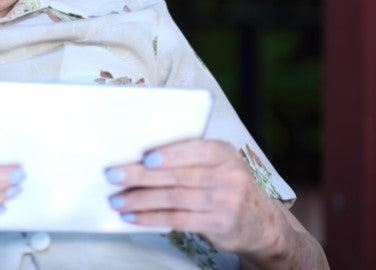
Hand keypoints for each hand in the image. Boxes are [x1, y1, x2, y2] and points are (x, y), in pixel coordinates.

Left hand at [103, 139, 285, 254]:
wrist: (262, 223)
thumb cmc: (226, 185)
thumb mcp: (217, 165)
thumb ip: (188, 158)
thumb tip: (138, 158)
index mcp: (224, 153)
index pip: (196, 150)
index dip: (170, 155)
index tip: (145, 158)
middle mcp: (229, 176)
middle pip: (178, 176)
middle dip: (141, 176)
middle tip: (113, 176)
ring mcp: (226, 202)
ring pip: (174, 199)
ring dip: (140, 200)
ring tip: (117, 200)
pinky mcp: (220, 225)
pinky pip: (178, 220)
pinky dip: (151, 218)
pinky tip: (133, 217)